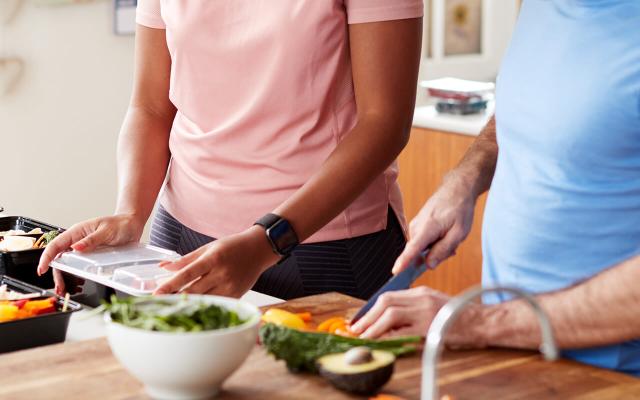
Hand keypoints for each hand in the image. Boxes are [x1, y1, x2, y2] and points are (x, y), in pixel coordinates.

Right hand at [37, 214, 144, 294]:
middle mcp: (78, 240)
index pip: (56, 244)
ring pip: (68, 263)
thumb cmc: (120, 224)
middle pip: (60, 257)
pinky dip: (75, 274)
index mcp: (77, 231)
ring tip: (65, 288)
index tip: (42, 268)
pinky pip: (78, 265)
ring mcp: (84, 248)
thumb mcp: (106, 231)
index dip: (47, 257)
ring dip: (64, 276)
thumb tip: (76, 247)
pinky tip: (76, 282)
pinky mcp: (92, 255)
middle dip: (56, 273)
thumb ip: (91, 240)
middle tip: (59, 287)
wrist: (132, 224)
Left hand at [154, 225, 278, 297]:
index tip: (156, 293)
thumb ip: (185, 259)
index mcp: (213, 259)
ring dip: (187, 304)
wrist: (259, 250)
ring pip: (204, 300)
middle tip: (158, 303)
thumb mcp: (208, 247)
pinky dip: (203, 305)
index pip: (187, 274)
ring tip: (172, 306)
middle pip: (193, 291)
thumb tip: (164, 266)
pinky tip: (193, 307)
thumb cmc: (233, 246)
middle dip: (174, 297)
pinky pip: (216, 303)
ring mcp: (230, 286)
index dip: (170, 285)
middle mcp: (221, 274)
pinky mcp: (236, 295)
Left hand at [349, 286, 485, 348]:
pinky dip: (387, 337)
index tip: (360, 319)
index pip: (388, 296)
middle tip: (355, 329)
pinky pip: (403, 331)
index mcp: (421, 292)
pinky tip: (379, 343)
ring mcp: (426, 311)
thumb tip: (390, 321)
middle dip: (367, 316)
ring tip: (362, 336)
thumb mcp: (434, 306)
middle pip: (385, 301)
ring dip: (372, 326)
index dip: (370, 308)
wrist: (484, 322)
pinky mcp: (431, 326)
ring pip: (390, 313)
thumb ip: (414, 309)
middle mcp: (421, 298)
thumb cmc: (460, 317)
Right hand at [393, 173, 476, 273]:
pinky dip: (433, 243)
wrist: (456, 190)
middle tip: (452, 248)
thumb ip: (443, 250)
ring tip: (449, 238)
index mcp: (427, 228)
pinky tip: (444, 236)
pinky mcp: (416, 226)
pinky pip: (422, 242)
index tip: (395, 271)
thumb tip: (429, 265)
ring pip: (422, 249)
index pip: (412, 248)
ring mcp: (415, 226)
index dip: (404, 262)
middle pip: (419, 253)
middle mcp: (416, 227)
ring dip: (435, 249)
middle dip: (435, 256)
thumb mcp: (459, 233)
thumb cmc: (459, 210)